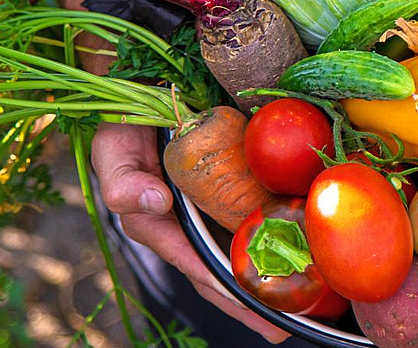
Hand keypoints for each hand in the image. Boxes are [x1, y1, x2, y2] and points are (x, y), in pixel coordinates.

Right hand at [91, 123, 289, 343]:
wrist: (145, 92)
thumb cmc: (124, 127)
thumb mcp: (113, 153)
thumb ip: (124, 182)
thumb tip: (155, 202)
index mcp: (160, 227)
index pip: (197, 267)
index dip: (225, 291)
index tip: (255, 311)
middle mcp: (188, 226)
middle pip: (223, 272)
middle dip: (252, 302)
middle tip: (287, 324)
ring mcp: (210, 210)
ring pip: (241, 251)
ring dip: (269, 276)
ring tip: (304, 302)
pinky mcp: (229, 188)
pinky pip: (252, 218)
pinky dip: (274, 235)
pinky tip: (301, 249)